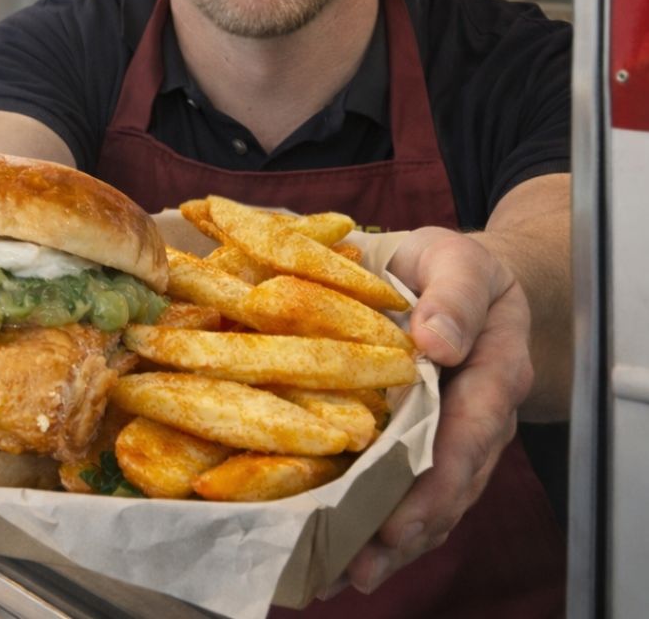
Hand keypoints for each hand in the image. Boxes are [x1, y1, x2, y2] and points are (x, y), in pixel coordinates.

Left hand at [329, 227, 533, 596]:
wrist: (455, 275)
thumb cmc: (449, 266)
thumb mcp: (456, 260)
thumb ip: (454, 296)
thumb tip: (436, 340)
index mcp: (492, 369)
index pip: (472, 430)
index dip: (440, 476)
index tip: (403, 513)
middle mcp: (477, 414)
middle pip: (453, 483)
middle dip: (410, 527)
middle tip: (363, 562)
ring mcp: (452, 435)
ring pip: (433, 499)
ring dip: (392, 542)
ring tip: (345, 574)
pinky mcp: (422, 443)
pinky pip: (410, 491)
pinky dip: (380, 524)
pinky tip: (342, 554)